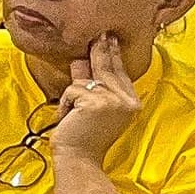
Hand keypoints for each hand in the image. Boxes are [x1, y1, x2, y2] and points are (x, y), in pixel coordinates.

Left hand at [54, 32, 143, 164]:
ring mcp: (112, 100)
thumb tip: (82, 61)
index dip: (113, 55)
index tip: (110, 39)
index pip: (119, 73)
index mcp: (130, 103)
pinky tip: (67, 119)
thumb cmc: (84, 138)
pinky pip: (71, 91)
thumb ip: (93, 86)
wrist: (80, 159)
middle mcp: (126, 100)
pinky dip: (64, 104)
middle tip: (99, 33)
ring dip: (71, 97)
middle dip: (100, 49)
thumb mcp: (94, 109)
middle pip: (107, 68)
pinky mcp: (96, 102)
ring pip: (84, 80)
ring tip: (71, 115)